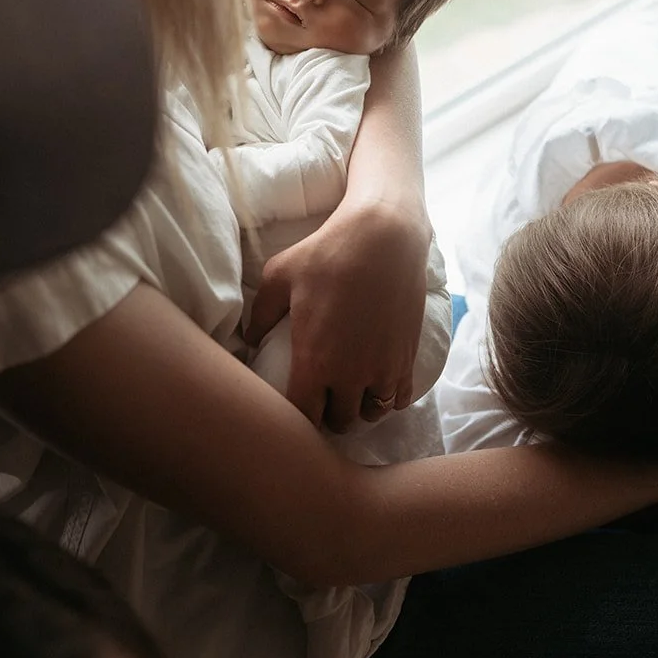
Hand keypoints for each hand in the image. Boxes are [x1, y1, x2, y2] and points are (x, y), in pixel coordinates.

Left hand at [246, 196, 430, 430]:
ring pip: (370, 414)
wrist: (385, 236)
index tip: (294, 402)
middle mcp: (350, 375)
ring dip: (358, 408)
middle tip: (321, 397)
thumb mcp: (279, 276)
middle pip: (338, 422)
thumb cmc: (327, 253)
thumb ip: (260, 314)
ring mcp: (383, 369)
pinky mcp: (408, 358)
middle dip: (327, 414)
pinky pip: (399, 399)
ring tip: (350, 391)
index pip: (302, 415)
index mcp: (314, 363)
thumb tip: (250, 339)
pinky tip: (377, 380)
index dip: (296, 416)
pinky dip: (387, 396)